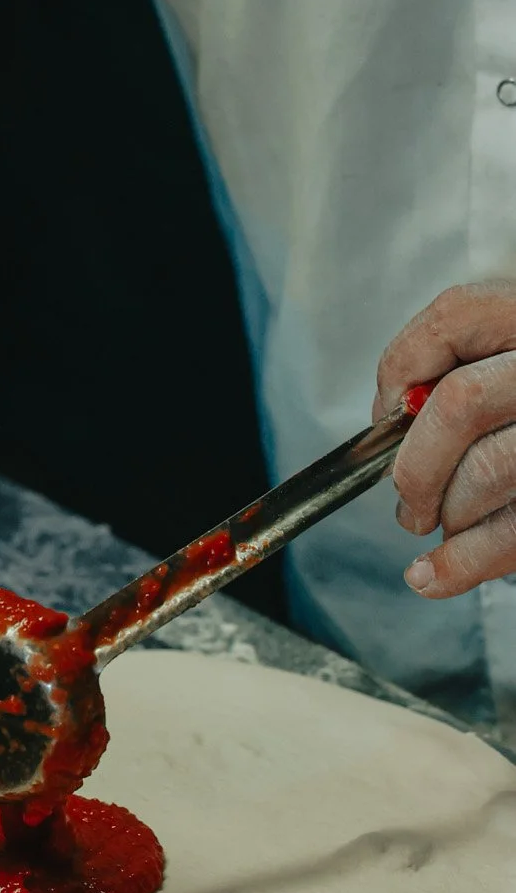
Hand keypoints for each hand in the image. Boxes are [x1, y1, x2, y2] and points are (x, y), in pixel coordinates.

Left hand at [375, 281, 515, 599]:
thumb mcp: (513, 361)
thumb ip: (463, 370)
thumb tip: (393, 417)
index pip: (456, 316)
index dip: (402, 367)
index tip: (390, 412)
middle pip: (460, 403)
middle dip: (415, 465)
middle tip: (409, 501)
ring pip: (487, 471)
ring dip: (447, 513)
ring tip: (444, 524)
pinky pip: (514, 531)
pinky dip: (462, 564)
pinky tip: (433, 575)